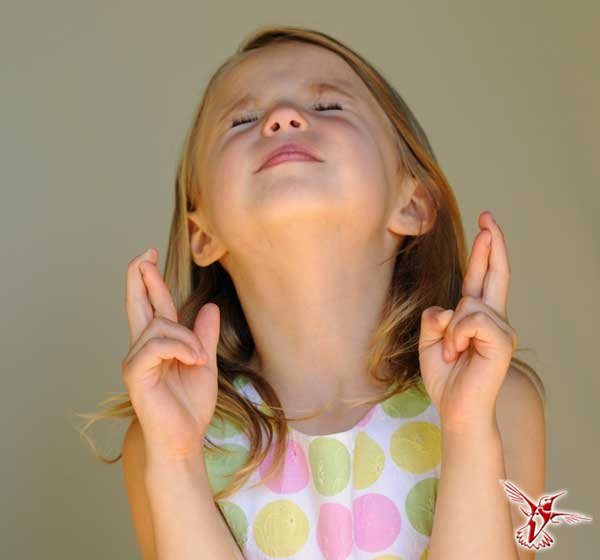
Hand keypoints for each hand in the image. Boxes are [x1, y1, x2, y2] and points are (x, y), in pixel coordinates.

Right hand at [121, 248, 220, 461]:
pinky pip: (158, 344)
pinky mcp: (135, 372)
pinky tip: (193, 360)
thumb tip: (209, 308)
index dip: (150, 282)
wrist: (184, 438)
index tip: (148, 257)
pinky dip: (180, 348)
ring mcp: (136, 360)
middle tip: (145, 254)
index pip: (153, 307)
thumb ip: (203, 336)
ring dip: (186, 339)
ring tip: (198, 359)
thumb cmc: (190, 405)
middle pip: (138, 305)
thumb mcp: (204, 363)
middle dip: (140, 277)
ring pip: (160, 325)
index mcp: (159, 346)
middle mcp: (142, 348)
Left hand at [418, 211, 517, 433]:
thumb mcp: (430, 342)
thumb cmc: (445, 377)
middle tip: (488, 216)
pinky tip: (459, 354)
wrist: (456, 408)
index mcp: (475, 317)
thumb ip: (434, 319)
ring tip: (454, 353)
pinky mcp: (502, 340)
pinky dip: (457, 337)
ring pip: (467, 304)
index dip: (485, 252)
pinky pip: (470, 320)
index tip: (487, 225)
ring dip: (451, 331)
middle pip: (493, 274)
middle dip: (491, 244)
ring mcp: (501, 329)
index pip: (482, 278)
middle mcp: (493, 319)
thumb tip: (447, 306)